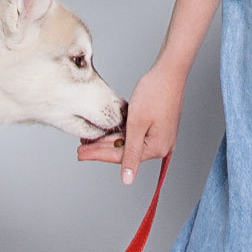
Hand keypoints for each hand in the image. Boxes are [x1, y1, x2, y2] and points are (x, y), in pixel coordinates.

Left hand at [76, 62, 185, 184]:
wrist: (170, 71)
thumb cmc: (155, 92)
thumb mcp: (137, 124)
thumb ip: (130, 153)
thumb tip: (128, 179)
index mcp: (157, 148)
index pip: (122, 157)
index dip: (98, 155)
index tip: (81, 154)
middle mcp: (161, 145)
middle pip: (126, 151)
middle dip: (102, 148)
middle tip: (81, 148)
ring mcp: (161, 136)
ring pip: (130, 143)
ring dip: (110, 141)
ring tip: (91, 140)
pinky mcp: (158, 126)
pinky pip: (136, 135)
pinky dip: (122, 133)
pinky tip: (108, 132)